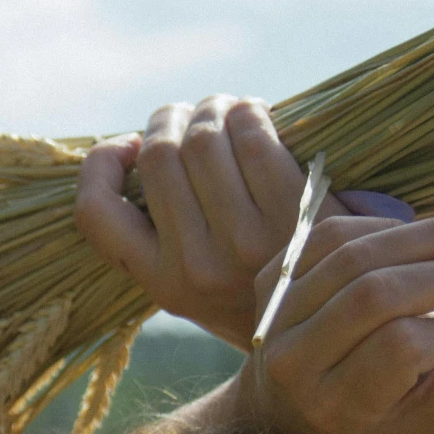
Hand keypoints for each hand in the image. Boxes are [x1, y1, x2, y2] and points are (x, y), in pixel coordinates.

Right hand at [75, 97, 309, 351]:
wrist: (337, 325)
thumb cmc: (261, 291)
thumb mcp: (197, 287)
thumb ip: (164, 234)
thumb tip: (138, 147)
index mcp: (161, 283)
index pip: (96, 212)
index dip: (100, 163)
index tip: (127, 145)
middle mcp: (195, 266)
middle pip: (159, 155)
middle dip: (170, 118)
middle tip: (191, 114)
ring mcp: (244, 242)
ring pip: (204, 139)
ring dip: (213, 108)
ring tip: (226, 110)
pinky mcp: (292, 213)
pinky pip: (254, 137)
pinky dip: (250, 112)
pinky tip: (259, 116)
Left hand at [242, 214, 433, 433]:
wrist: (284, 418)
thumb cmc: (373, 424)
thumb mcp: (431, 412)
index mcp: (331, 406)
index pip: (400, 348)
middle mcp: (291, 360)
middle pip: (376, 293)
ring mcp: (273, 314)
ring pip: (354, 254)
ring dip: (429, 237)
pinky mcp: (269, 277)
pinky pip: (333, 233)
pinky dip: (388, 227)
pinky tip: (433, 234)